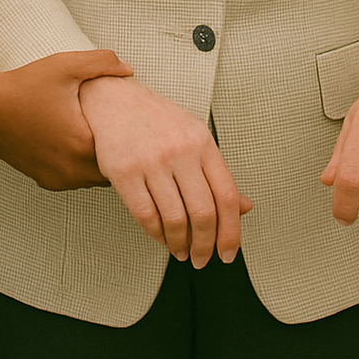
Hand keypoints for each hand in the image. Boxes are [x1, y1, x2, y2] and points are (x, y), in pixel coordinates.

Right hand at [0, 49, 131, 188]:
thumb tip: (129, 70)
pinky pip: (76, 178)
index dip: (132, 136)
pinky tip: (80, 139)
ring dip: (100, 158)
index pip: (124, 153)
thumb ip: (103, 63)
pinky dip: (82, 163)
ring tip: (104, 132)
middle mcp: (70, 171)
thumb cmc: (22, 87)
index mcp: (81, 145)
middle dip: (119, 151)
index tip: (135, 120)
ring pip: (94, 176)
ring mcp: (56, 179)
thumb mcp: (65, 65)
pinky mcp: (44, 180)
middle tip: (123, 126)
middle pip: (112, 170)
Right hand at [78, 76, 251, 268]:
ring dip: (181, 245)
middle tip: (203, 259)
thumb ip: (217, 173)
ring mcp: (152, 161)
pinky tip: (162, 237)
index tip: (228, 252)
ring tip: (182, 251)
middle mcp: (180, 151)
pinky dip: (157, 235)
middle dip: (205, 246)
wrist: (113, 99)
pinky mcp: (124, 172)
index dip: (231, 232)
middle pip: (203, 213)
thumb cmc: (156, 120)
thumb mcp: (194, 137)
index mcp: (202, 142)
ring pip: (175, 219)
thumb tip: (244, 207)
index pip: (226, 196)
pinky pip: (146, 215)